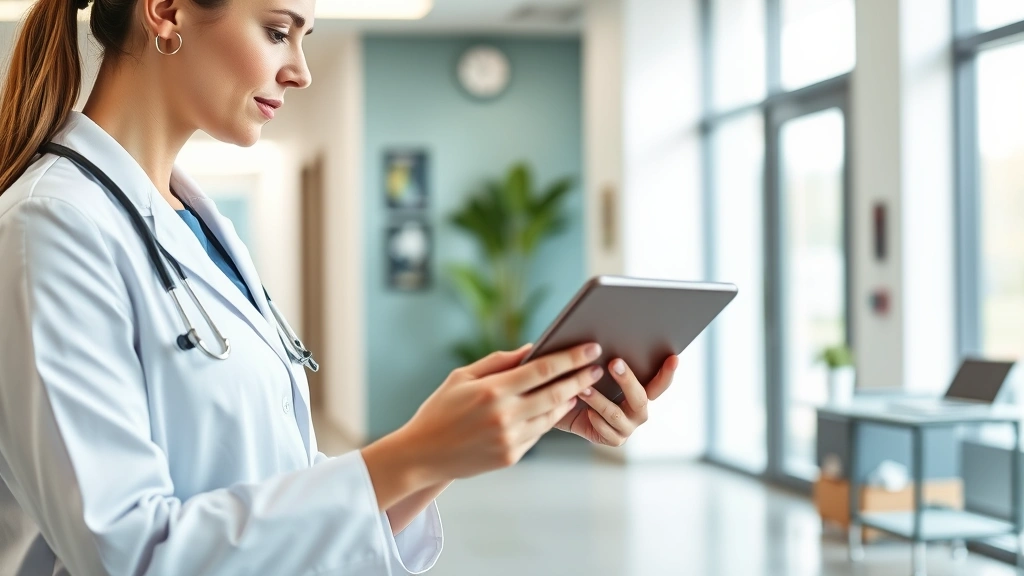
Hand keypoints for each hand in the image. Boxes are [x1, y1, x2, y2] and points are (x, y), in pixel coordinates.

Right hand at [362, 341, 605, 510]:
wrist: (422, 455)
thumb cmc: (440, 409)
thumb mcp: (462, 377)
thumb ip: (498, 362)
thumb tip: (531, 349)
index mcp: (492, 390)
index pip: (542, 369)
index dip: (571, 358)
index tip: (591, 348)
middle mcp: (505, 415)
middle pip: (556, 392)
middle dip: (581, 378)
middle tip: (598, 367)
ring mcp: (509, 439)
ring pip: (551, 415)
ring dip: (569, 399)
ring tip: (581, 386)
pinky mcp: (511, 456)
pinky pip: (538, 433)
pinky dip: (549, 418)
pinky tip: (556, 406)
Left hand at [554, 355, 678, 445]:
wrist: (564, 409)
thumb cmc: (583, 385)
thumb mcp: (595, 373)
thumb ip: (607, 363)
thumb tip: (602, 343)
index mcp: (640, 393)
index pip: (659, 383)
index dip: (667, 372)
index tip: (674, 358)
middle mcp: (638, 411)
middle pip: (641, 398)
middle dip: (627, 380)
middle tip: (614, 362)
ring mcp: (627, 427)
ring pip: (616, 414)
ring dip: (599, 400)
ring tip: (584, 388)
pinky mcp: (613, 440)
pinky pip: (606, 430)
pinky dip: (595, 420)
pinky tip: (585, 411)